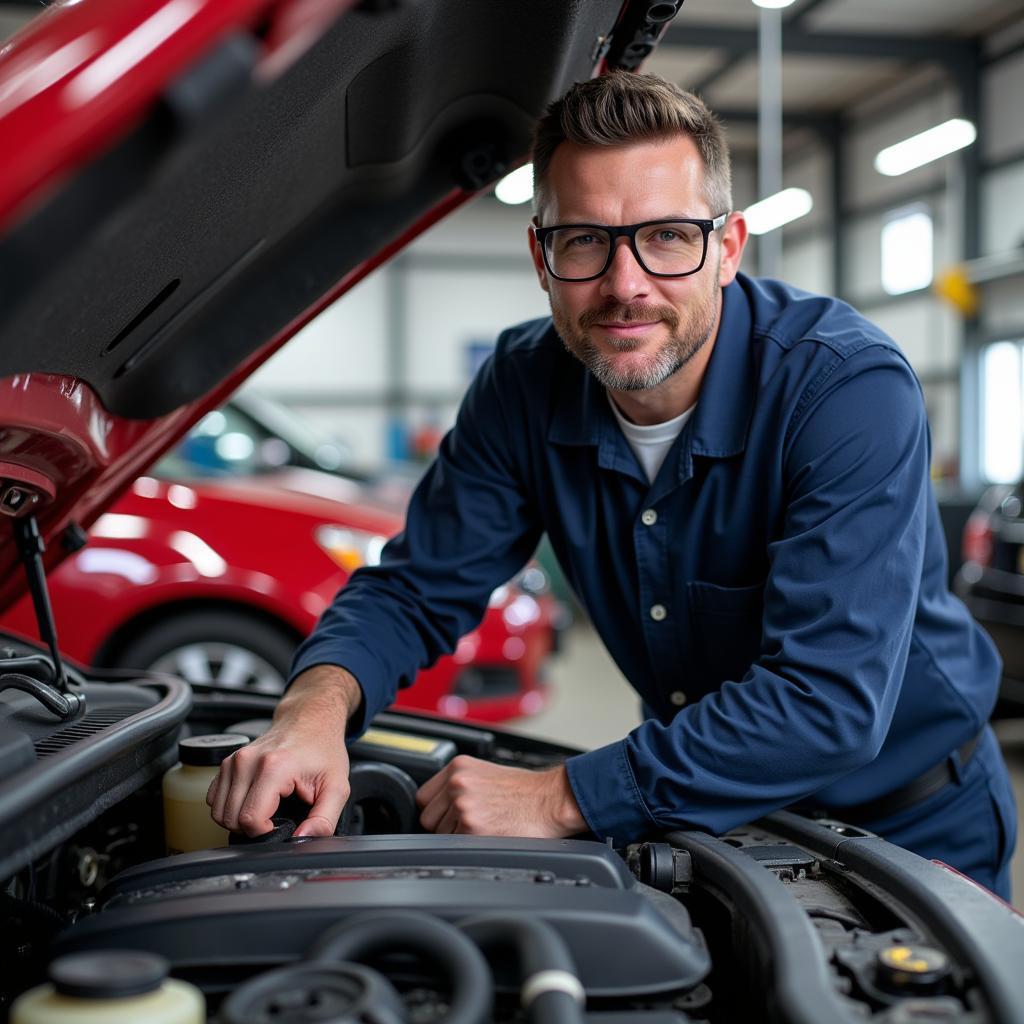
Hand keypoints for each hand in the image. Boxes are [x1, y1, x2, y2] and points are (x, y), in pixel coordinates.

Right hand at [206, 665, 360, 837]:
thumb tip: (304, 838)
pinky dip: (229, 807)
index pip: (250, 819)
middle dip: (252, 828)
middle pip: (231, 818)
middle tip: (276, 817)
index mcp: (274, 767)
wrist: (310, 720)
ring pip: (218, 812)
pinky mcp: (227, 762)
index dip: (265, 833)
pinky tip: (251, 801)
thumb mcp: (337, 787)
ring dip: (238, 820)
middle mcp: (248, 761)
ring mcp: (234, 760)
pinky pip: (214, 799)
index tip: (281, 824)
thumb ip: (324, 819)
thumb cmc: (323, 749)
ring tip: (265, 809)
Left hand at [416, 755, 586, 837]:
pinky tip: (489, 835)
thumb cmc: (526, 790)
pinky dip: (470, 847)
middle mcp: (458, 784)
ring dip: (458, 837)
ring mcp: (464, 806)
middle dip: (445, 826)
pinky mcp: (473, 829)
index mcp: (458, 767)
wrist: (551, 800)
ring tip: (485, 826)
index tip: (448, 814)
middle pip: (428, 819)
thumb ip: (459, 784)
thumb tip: (439, 804)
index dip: (436, 809)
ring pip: (441, 836)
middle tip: (471, 823)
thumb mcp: (486, 773)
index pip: (423, 797)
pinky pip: (456, 847)